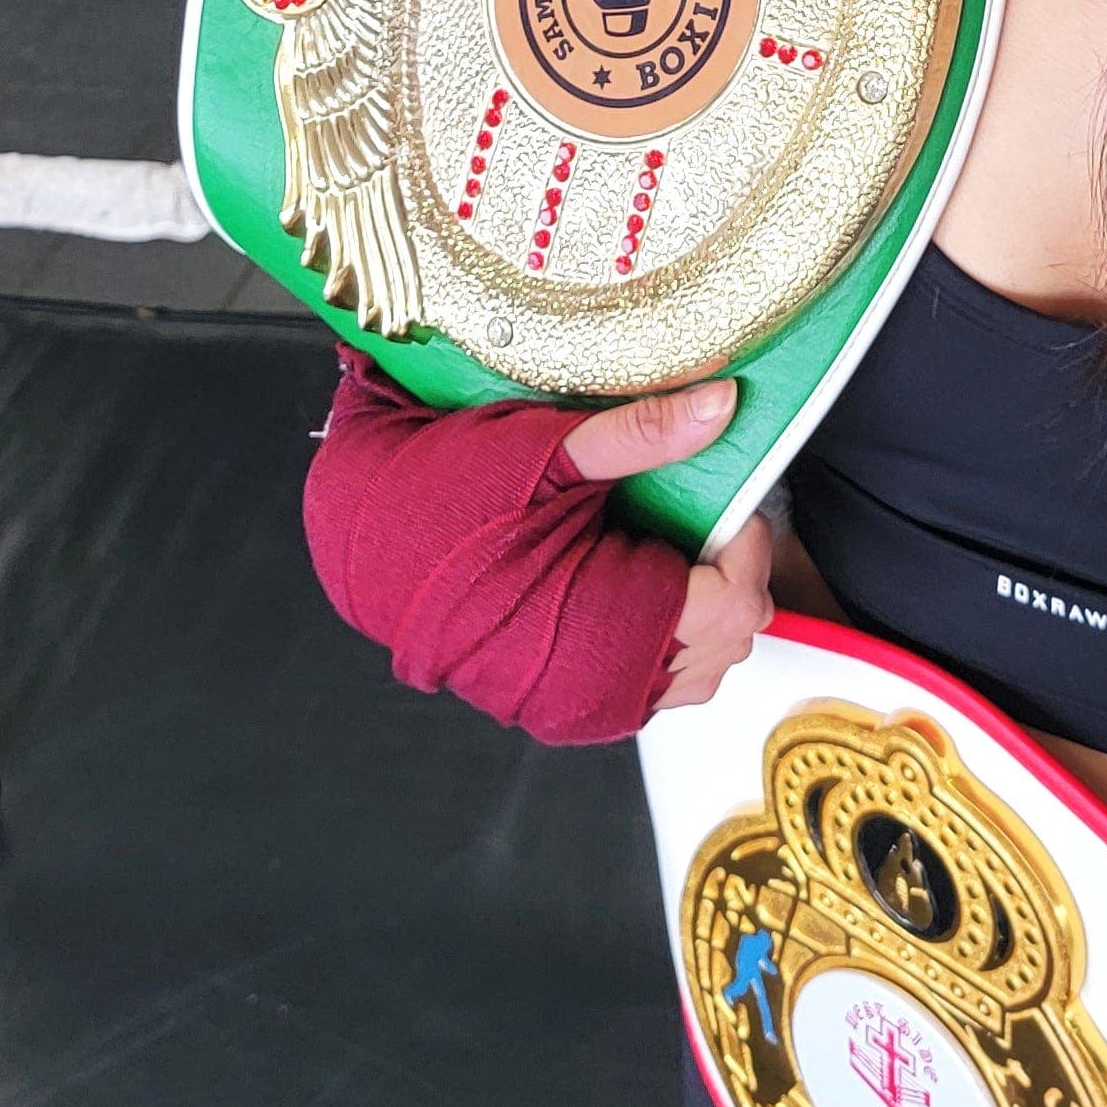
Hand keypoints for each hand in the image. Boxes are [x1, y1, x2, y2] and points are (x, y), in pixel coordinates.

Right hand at [302, 352, 718, 742]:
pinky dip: (662, 636)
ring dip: (699, 610)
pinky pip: (646, 682)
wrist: (359, 537)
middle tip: (703, 511)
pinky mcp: (558, 700)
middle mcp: (601, 682)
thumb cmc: (439, 497)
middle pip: (725, 641)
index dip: (746, 543)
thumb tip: (721, 405)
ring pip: (692, 669)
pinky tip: (635, 580)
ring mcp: (580, 700)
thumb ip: (643, 433)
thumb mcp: (548, 449)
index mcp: (609, 624)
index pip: (735, 602)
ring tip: (669, 544)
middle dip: (729, 574)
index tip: (733, 495)